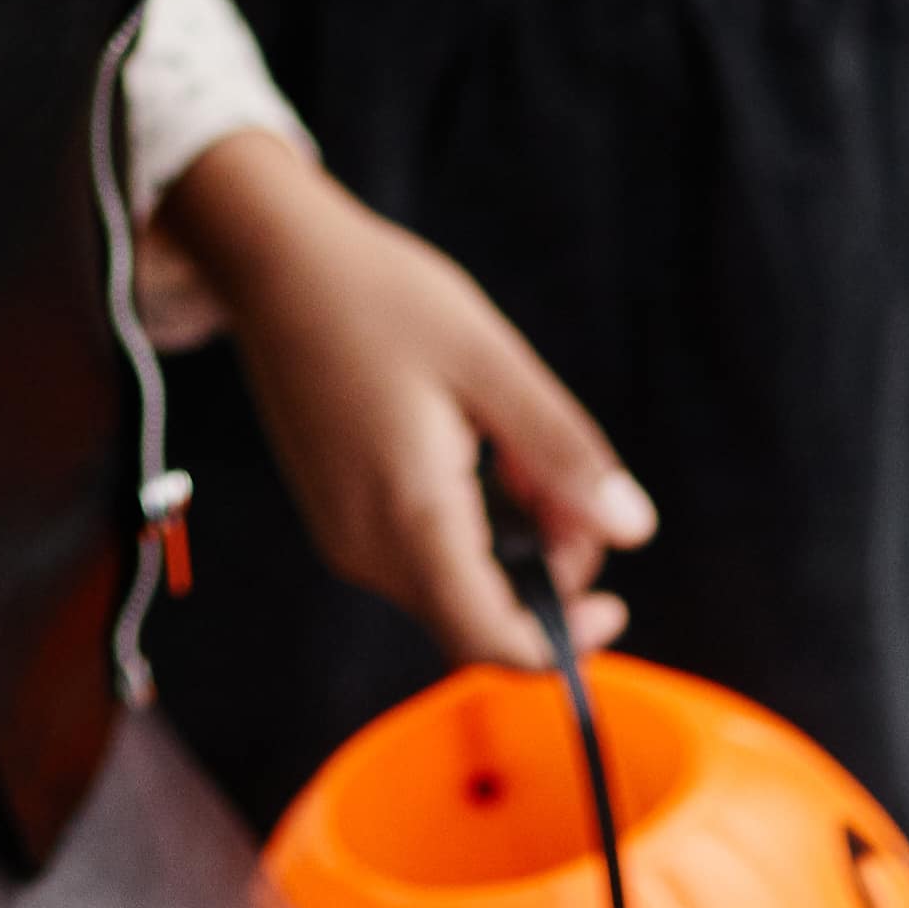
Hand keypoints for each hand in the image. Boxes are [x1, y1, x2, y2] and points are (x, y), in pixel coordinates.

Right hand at [161, 131, 650, 667]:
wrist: (275, 265)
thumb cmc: (380, 299)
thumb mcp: (491, 363)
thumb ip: (562, 455)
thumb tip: (633, 532)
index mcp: (411, 516)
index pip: (493, 642)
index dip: (564, 642)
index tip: (613, 600)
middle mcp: (369, 548)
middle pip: (481, 616)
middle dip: (546, 569)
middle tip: (559, 474)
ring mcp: (346, 537)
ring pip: (455, 587)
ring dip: (511, 542)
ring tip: (513, 448)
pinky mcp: (339, 517)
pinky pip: (422, 556)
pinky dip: (471, 526)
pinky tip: (473, 450)